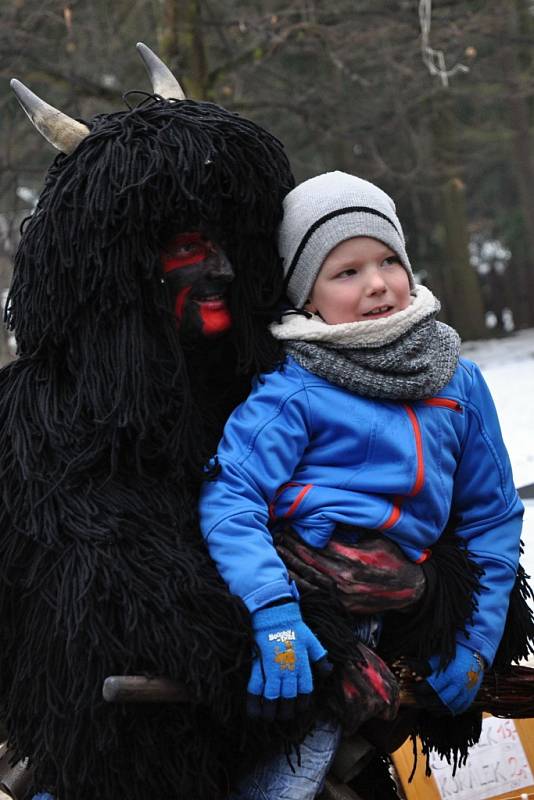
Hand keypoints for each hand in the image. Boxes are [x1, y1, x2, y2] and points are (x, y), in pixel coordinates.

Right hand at [247, 602, 330, 719]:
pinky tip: (253, 712)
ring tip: (269, 718)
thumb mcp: (312, 640)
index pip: (305, 690)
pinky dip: (253, 702)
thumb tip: (328, 672)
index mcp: (303, 663)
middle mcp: (289, 667)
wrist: (273, 612)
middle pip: (289, 696)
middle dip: (286, 710)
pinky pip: (255, 686)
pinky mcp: (258, 663)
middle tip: (283, 717)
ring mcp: (272, 666)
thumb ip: (320, 657)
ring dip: (270, 710)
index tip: (299, 709)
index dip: (302, 703)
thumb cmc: (293, 626)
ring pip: (272, 695)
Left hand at [417, 644, 483, 714]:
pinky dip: (451, 710)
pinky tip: (443, 709)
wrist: (474, 653)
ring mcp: (466, 692)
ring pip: (451, 707)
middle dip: (429, 701)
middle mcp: (459, 685)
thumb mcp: (440, 658)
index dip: (422, 690)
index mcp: (450, 674)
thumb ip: (429, 668)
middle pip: (441, 699)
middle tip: (420, 701)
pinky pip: (461, 708)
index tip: (416, 690)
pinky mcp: (472, 695)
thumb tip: (417, 678)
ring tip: (429, 707)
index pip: (432, 687)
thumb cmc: (453, 654)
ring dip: (439, 708)